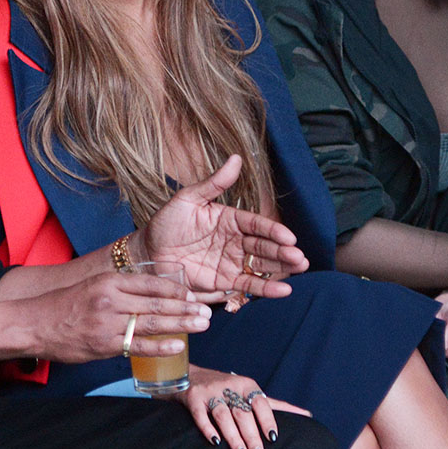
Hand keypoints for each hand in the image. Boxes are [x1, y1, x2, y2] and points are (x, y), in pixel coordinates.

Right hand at [36, 272, 211, 362]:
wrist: (34, 324)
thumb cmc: (66, 305)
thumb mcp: (94, 285)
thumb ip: (121, 289)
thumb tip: (153, 295)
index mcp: (111, 280)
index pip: (152, 282)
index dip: (177, 288)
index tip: (194, 294)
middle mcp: (112, 298)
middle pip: (158, 302)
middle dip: (186, 307)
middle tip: (207, 311)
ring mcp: (109, 323)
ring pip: (153, 322)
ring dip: (182, 324)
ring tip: (202, 325)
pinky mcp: (104, 345)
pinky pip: (138, 345)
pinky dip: (161, 346)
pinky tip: (179, 345)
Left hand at [142, 155, 308, 298]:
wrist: (148, 253)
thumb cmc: (166, 223)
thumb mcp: (188, 198)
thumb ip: (214, 183)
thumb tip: (236, 158)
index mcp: (230, 219)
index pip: (256, 224)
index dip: (273, 230)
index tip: (289, 237)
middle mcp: (235, 240)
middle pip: (264, 245)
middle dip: (283, 251)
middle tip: (299, 256)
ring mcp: (231, 262)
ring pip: (261, 265)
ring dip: (281, 267)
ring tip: (299, 268)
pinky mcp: (224, 281)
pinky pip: (248, 284)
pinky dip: (266, 289)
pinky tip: (283, 290)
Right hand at [169, 364, 310, 448]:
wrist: (190, 376)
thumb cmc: (227, 388)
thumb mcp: (249, 391)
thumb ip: (274, 405)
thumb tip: (307, 415)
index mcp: (247, 385)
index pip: (260, 402)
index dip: (267, 419)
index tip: (273, 438)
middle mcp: (229, 386)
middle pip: (243, 412)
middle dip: (251, 434)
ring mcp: (210, 392)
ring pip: (223, 415)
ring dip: (233, 436)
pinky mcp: (193, 398)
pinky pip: (200, 415)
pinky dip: (207, 428)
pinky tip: (214, 442)